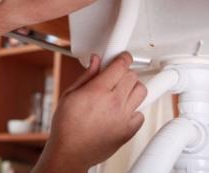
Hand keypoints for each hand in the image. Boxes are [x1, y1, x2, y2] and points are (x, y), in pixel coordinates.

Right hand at [33, 52, 146, 172]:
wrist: (70, 152)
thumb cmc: (66, 126)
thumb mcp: (69, 94)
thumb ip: (86, 76)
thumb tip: (95, 61)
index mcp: (97, 91)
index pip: (120, 65)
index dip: (122, 57)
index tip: (122, 56)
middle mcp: (114, 103)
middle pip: (133, 76)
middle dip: (124, 73)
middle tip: (115, 76)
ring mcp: (123, 118)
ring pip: (142, 92)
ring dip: (132, 88)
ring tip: (121, 92)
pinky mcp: (129, 131)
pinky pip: (141, 113)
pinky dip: (134, 109)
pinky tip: (121, 110)